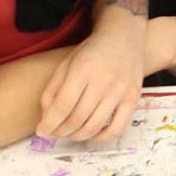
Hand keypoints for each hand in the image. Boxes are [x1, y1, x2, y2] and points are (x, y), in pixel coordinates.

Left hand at [37, 19, 145, 141]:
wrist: (124, 38)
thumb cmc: (92, 52)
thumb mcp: (66, 63)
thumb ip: (53, 89)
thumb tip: (47, 117)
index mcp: (82, 70)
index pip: (62, 106)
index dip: (49, 123)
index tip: (41, 131)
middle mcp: (103, 81)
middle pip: (77, 118)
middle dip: (60, 131)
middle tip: (53, 133)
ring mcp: (120, 91)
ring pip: (94, 126)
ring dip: (77, 136)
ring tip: (69, 134)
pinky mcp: (133, 99)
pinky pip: (118, 128)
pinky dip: (102, 137)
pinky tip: (92, 134)